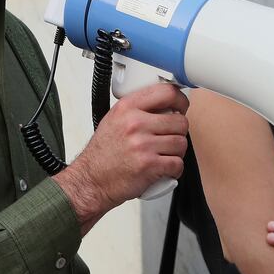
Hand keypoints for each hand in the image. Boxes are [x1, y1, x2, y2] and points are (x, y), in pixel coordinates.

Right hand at [54, 83, 188, 228]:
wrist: (92, 180)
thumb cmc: (103, 154)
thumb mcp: (113, 120)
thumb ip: (137, 109)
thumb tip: (165, 104)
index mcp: (127, 108)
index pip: (166, 92)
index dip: (180, 100)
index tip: (180, 107)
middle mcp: (135, 123)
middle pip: (180, 121)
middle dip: (178, 132)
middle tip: (169, 138)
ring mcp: (142, 144)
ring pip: (181, 143)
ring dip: (176, 152)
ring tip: (163, 155)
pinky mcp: (149, 165)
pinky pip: (177, 163)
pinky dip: (174, 169)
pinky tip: (163, 168)